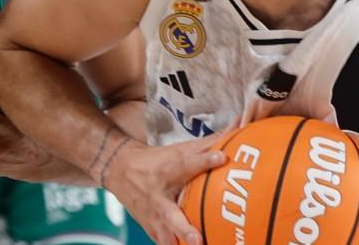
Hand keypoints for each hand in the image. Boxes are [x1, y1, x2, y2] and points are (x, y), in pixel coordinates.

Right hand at [101, 134, 224, 244]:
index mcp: (168, 170)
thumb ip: (210, 142)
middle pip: (171, 215)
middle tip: (198, 240)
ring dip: (179, 244)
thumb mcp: (179, 149)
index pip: (188, 163)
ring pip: (165, 236)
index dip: (206, 160)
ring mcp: (153, 215)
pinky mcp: (150, 227)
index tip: (223, 157)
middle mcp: (159, 196)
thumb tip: (239, 125)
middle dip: (184, 229)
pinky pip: (162, 243)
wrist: (119, 169)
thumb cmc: (156, 159)